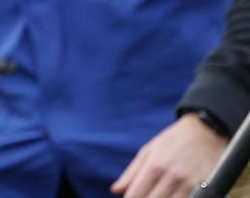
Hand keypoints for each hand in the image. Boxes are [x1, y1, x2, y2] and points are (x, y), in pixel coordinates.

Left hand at [112, 112, 227, 197]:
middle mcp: (171, 176)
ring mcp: (190, 183)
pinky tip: (174, 196)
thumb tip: (115, 190)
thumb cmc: (173, 141)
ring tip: (158, 195)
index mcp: (154, 166)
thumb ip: (131, 173)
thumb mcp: (149, 151)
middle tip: (145, 196)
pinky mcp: (207, 188)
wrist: (205, 131)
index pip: (136, 194)